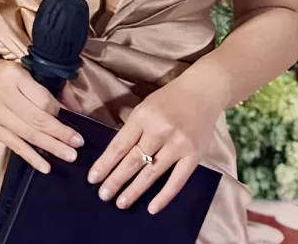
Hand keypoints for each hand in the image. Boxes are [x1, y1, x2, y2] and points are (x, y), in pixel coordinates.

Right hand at [0, 55, 83, 173]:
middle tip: (78, 144)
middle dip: (60, 134)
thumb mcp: (27, 71)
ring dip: (50, 147)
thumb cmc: (5, 73)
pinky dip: (31, 157)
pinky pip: (14, 146)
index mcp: (15, 76)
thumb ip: (50, 88)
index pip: (42, 100)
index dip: (59, 112)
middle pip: (37, 119)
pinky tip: (45, 166)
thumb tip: (74, 110)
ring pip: (27, 134)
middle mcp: (3, 95)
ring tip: (69, 156)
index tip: (73, 119)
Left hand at [88, 71, 222, 213]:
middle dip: (115, 180)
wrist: (204, 90)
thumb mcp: (145, 105)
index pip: (119, 145)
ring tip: (121, 203)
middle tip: (103, 195)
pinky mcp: (194, 155)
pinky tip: (151, 208)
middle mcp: (160, 130)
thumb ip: (132, 126)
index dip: (105, 164)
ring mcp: (178, 144)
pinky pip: (177, 180)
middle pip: (133, 160)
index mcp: (143, 116)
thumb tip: (115, 153)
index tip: (92, 178)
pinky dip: (164, 196)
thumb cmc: (170, 98)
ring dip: (134, 190)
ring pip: (151, 172)